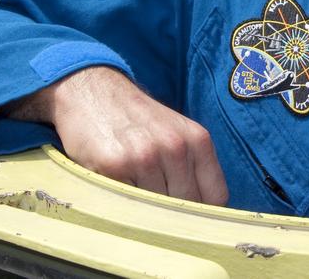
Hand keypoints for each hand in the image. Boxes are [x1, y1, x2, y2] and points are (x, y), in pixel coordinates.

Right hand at [10, 66, 228, 204]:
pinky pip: (126, 203)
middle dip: (174, 215)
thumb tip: (205, 212)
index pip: (216, 197)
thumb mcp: (176, 131)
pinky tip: (116, 185)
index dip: (204, 213)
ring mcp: (145, 157)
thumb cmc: (137, 118)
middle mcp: (175, 148)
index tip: (191, 218)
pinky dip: (122, 203)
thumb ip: (193, 165)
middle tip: (157, 210)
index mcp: (197, 140)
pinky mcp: (114, 166)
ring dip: (146, 209)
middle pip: (187, 207)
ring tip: (133, 190)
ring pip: (157, 209)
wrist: (92, 90)